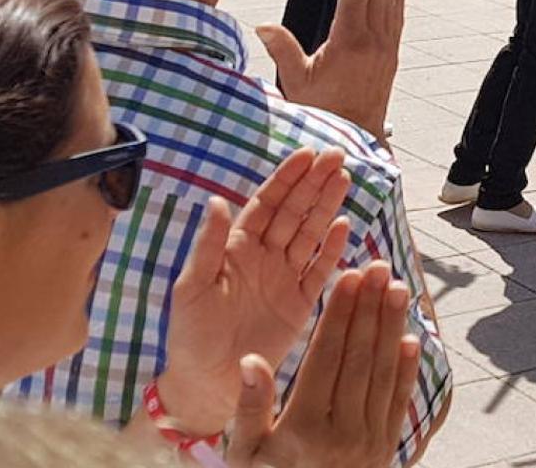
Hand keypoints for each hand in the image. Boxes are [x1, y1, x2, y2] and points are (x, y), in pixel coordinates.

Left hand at [155, 149, 353, 438]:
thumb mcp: (191, 288)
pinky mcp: (299, 304)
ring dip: (326, 207)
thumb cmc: (191, 334)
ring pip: (310, 234)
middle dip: (314, 183)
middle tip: (336, 157)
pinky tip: (344, 225)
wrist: (208, 382)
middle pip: (294, 212)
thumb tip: (216, 200)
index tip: (306, 154)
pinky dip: (332, 248)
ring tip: (343, 180)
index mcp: (236, 248)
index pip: (266, 204)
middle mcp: (263, 257)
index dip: (287, 179)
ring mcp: (283, 278)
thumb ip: (207, 245)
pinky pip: (319, 270)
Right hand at [226, 262, 420, 467]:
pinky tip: (412, 338)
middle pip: (360, 358)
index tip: (349, 276)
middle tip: (380, 267)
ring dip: (393, 328)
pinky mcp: (386, 448)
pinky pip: (399, 401)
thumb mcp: (244, 452)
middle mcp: (341, 433)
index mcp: (303, 427)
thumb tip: (251, 359)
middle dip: (371, 308)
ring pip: (384, 373)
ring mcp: (368, 442)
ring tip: (399, 289)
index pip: (327, 357)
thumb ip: (250, 406)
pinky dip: (408, 369)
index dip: (340, 314)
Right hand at [256, 0, 404, 134]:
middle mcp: (372, 41)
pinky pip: (397, 16)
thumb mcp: (297, 81)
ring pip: (389, 0)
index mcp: (348, 42)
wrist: (356, 135)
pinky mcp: (391, 54)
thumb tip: (261, 25)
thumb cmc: (323, 109)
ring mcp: (386, 47)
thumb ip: (282, 49)